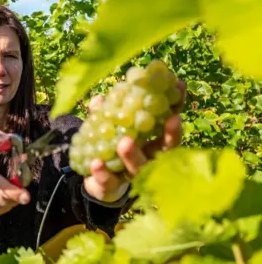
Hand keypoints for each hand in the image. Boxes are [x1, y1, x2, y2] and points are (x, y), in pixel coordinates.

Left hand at [83, 81, 186, 201]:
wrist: (97, 180)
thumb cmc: (111, 147)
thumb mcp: (109, 127)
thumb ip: (105, 113)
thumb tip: (100, 98)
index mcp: (150, 142)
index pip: (169, 125)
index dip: (176, 107)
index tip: (181, 89)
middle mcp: (147, 159)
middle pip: (163, 150)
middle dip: (168, 136)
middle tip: (170, 119)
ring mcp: (131, 175)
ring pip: (137, 168)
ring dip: (132, 155)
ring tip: (124, 142)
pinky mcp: (112, 187)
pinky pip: (109, 182)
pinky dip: (103, 173)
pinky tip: (96, 163)